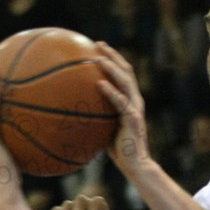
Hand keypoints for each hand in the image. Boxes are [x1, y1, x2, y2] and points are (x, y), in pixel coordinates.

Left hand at [93, 42, 150, 175]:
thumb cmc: (119, 150)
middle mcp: (136, 100)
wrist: (136, 165)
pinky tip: (98, 84)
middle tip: (97, 43)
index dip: (113, 58)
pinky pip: (120, 102)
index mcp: (131, 100)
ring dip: (112, 67)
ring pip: (126, 81)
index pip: (123, 73)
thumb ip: (96, 116)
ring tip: (98, 58)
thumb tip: (73, 111)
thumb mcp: (105, 128)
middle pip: (126, 70)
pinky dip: (110, 91)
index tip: (98, 47)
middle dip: (112, 55)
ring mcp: (136, 108)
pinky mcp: (133, 119)